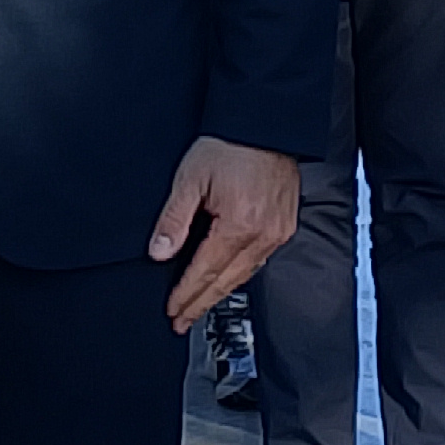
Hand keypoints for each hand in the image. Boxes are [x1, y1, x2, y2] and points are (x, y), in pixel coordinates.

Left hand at [151, 138, 298, 328]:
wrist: (264, 124)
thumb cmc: (230, 145)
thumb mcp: (191, 178)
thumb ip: (173, 219)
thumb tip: (159, 251)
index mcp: (239, 225)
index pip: (206, 271)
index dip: (186, 294)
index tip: (172, 310)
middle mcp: (263, 234)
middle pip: (226, 281)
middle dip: (201, 303)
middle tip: (182, 320)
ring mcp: (278, 232)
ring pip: (245, 275)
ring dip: (220, 293)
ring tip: (199, 306)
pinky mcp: (285, 225)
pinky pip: (259, 261)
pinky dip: (239, 275)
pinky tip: (227, 280)